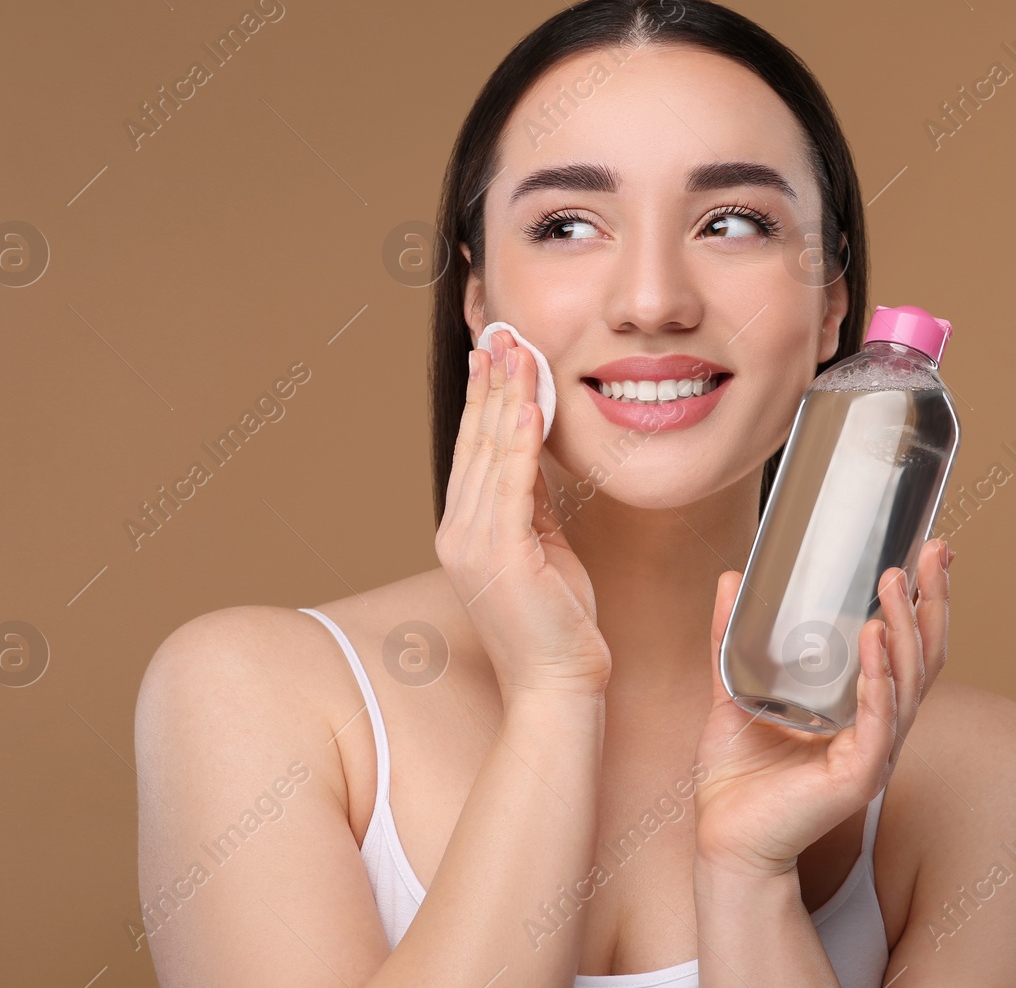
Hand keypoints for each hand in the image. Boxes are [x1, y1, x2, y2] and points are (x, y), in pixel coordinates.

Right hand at [436, 328, 610, 700]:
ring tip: (517, 351)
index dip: (484, 398)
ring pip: (492, 454)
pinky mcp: (501, 556)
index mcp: (466, 529)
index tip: (495, 353)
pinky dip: (521, 442)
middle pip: (478, 441)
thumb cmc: (556, 625)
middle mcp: (460, 531)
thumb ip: (532, 504)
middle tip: (503, 332)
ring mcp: (474, 543)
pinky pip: (512, 486)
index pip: (476, 449)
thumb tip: (535, 456)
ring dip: (507, 397)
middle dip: (492, 382)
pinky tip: (528, 406)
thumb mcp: (543, 549)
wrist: (555, 684)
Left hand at [691, 541, 953, 876]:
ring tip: (896, 582)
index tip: (930, 552)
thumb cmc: (736, 775)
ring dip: (905, 628)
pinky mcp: (858, 775)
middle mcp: (878, 727)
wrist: (723, 834)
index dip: (924, 602)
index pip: (906, 647)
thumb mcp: (734, 688)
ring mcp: (874, 752)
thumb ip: (732, 637)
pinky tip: (875, 638)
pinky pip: (878, 720)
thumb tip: (731, 576)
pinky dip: (879, 677)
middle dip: (933, 602)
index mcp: (860, 708)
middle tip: (932, 552)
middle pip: (923, 657)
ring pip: (907, 682)